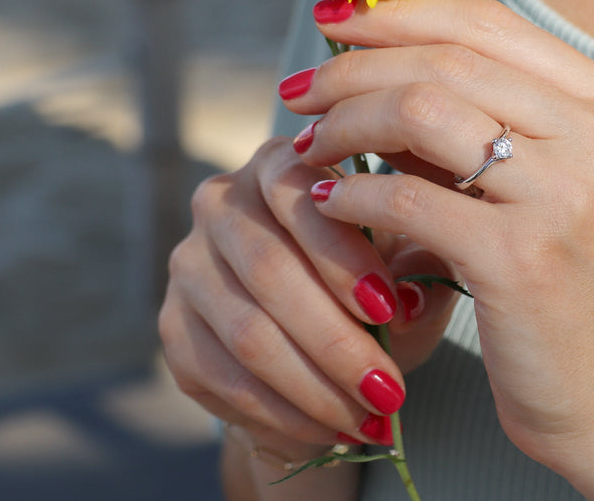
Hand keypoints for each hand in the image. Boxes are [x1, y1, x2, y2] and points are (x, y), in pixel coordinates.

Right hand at [158, 137, 459, 462]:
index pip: (296, 190)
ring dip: (314, 386)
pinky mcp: (173, 327)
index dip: (339, 251)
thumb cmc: (373, 286)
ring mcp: (189, 265)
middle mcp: (222, 202)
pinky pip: (225, 379)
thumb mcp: (408, 266)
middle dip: (335, 339)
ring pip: (248, 331)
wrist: (319, 342)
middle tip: (387, 389)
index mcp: (280, 165)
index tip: (388, 307)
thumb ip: (420, 268)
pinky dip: (285, 412)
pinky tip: (330, 428)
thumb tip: (411, 300)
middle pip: (268, 268)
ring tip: (368, 418)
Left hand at [282, 0, 593, 494]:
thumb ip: (474, 128)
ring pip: (421, 110)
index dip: (400, 13)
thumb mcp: (539, 188)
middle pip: (446, 59)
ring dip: (346, 122)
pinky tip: (328, 204)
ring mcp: (566, 194)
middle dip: (354, 67)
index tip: (337, 21)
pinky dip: (354, 193)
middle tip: (301, 92)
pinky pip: (407, 196)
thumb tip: (369, 78)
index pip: (487, 24)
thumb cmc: (567, 289)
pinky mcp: (523, 257)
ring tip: (310, 147)